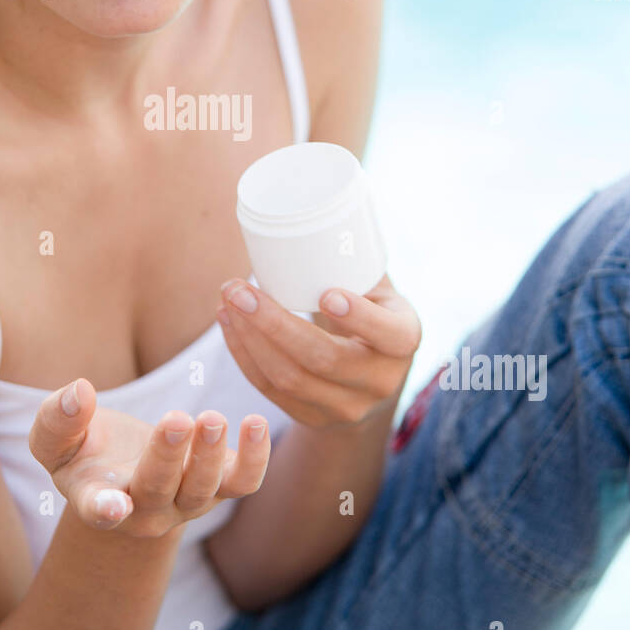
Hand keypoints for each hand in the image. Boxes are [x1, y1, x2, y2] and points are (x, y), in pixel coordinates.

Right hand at [28, 377, 270, 537]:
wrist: (123, 465)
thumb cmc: (82, 448)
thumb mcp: (55, 435)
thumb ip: (57, 418)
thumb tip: (78, 393)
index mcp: (97, 498)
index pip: (98, 509)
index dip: (105, 509)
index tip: (113, 507)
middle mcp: (144, 510)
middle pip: (158, 490)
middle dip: (167, 457)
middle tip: (177, 419)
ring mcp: (185, 501)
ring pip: (202, 489)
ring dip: (208, 455)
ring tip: (211, 417)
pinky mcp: (219, 486)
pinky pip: (242, 482)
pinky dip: (254, 459)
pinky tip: (256, 423)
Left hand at [216, 272, 421, 429]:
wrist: (372, 378)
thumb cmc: (370, 313)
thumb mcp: (379, 291)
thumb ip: (355, 263)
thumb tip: (313, 210)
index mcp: (403, 341)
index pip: (388, 334)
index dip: (358, 317)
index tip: (324, 293)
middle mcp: (380, 381)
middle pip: (323, 359)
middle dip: (273, 323)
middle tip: (237, 287)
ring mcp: (346, 407)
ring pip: (289, 378)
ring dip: (249, 338)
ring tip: (226, 299)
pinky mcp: (313, 419)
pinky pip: (270, 391)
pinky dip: (243, 355)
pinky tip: (228, 323)